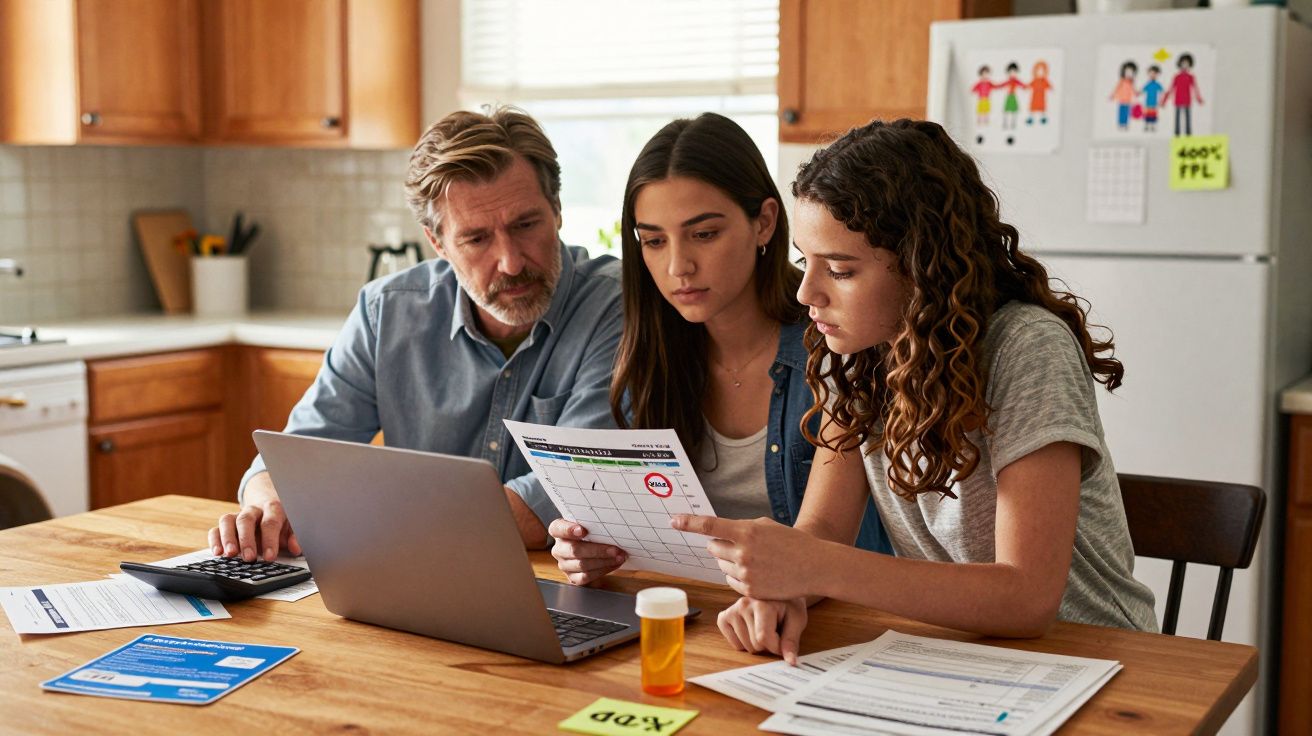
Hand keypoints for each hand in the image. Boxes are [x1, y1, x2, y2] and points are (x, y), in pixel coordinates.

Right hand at [208, 472, 300, 561]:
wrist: (268, 503)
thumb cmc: (281, 519)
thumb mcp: (292, 525)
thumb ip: (295, 536)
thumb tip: (296, 548)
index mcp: (272, 509)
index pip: (270, 523)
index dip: (270, 540)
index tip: (270, 557)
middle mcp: (253, 510)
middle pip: (246, 520)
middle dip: (246, 540)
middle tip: (249, 558)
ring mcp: (238, 515)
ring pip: (227, 520)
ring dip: (227, 538)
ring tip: (229, 554)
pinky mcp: (227, 523)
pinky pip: (216, 528)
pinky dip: (214, 540)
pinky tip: (217, 552)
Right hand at [549, 519, 625, 585]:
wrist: (593, 545)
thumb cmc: (592, 531)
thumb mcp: (589, 523)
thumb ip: (593, 522)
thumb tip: (611, 521)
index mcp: (558, 531)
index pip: (557, 528)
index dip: (569, 530)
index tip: (583, 531)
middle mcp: (558, 549)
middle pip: (574, 550)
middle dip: (597, 550)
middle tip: (615, 549)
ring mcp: (564, 565)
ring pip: (582, 565)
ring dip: (604, 561)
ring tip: (619, 557)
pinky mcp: (572, 577)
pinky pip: (586, 577)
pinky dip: (602, 570)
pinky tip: (613, 564)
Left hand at [671, 515, 817, 600]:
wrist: (814, 566)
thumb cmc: (791, 542)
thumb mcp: (766, 526)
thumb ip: (741, 528)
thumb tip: (717, 532)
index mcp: (747, 531)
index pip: (709, 525)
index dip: (689, 522)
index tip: (674, 520)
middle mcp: (743, 553)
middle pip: (712, 547)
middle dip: (719, 545)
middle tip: (738, 544)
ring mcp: (746, 574)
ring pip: (721, 565)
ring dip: (730, 561)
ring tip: (754, 559)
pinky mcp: (750, 590)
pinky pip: (731, 581)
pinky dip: (738, 576)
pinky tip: (758, 573)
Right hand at [717, 596, 808, 664]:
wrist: (777, 592)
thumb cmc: (788, 606)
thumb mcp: (796, 620)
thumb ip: (791, 641)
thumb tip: (791, 662)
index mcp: (762, 604)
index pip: (763, 639)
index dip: (776, 647)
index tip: (784, 639)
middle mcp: (743, 604)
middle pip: (755, 644)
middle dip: (767, 645)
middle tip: (773, 629)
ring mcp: (732, 610)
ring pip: (745, 647)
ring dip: (756, 644)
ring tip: (762, 627)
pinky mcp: (724, 617)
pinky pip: (733, 644)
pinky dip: (743, 643)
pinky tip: (751, 630)